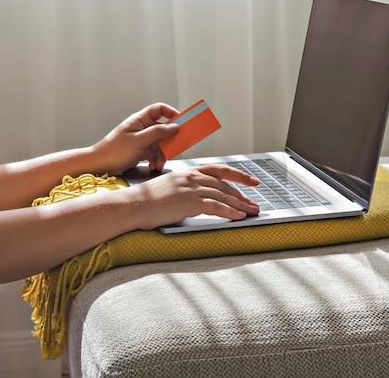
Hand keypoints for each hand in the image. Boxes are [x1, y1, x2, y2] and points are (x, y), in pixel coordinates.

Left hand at [92, 103, 179, 174]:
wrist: (100, 165)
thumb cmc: (114, 150)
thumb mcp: (139, 140)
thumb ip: (157, 132)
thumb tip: (174, 126)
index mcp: (140, 120)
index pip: (159, 109)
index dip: (171, 113)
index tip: (181, 121)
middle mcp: (142, 128)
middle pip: (163, 129)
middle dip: (169, 141)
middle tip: (174, 147)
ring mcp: (142, 139)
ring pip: (160, 143)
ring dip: (162, 154)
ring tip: (159, 163)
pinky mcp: (141, 150)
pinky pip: (154, 153)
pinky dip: (156, 159)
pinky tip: (154, 165)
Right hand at [131, 164, 260, 228]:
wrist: (133, 205)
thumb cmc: (148, 200)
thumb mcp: (172, 187)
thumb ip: (188, 189)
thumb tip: (202, 198)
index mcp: (189, 172)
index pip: (220, 171)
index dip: (239, 176)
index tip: (253, 181)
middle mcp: (193, 177)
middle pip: (225, 185)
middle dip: (243, 196)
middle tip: (254, 204)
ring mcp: (192, 189)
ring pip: (224, 196)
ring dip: (240, 206)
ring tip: (251, 212)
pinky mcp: (190, 202)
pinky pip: (216, 207)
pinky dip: (230, 212)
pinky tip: (238, 217)